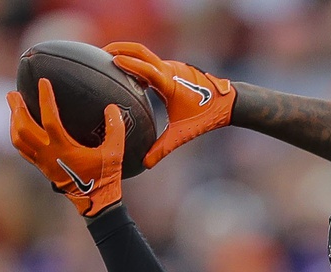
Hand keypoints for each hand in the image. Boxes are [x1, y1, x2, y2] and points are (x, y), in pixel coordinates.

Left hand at [7, 78, 123, 216]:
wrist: (96, 202)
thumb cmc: (106, 177)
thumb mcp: (115, 153)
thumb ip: (116, 129)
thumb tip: (112, 108)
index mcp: (64, 149)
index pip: (49, 118)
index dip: (45, 98)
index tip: (42, 82)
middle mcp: (49, 154)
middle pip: (23, 128)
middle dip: (17, 109)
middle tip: (13, 93)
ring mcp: (43, 162)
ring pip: (18, 139)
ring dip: (14, 121)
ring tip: (14, 107)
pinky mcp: (42, 168)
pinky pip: (22, 150)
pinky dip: (17, 136)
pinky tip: (19, 127)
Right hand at [104, 42, 235, 167]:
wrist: (229, 103)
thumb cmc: (207, 116)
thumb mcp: (183, 133)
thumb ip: (163, 148)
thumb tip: (145, 164)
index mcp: (171, 84)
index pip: (147, 69)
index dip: (130, 64)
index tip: (111, 60)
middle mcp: (171, 70)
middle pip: (141, 51)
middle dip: (121, 48)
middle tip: (101, 53)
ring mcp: (173, 67)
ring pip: (146, 54)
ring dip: (128, 53)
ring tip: (107, 59)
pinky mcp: (174, 68)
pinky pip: (151, 61)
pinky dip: (137, 61)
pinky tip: (126, 71)